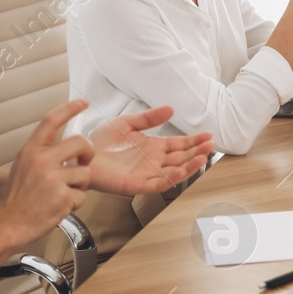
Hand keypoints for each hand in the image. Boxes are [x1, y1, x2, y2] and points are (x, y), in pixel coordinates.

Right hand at [0, 100, 95, 249]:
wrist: (8, 223)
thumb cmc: (17, 198)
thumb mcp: (23, 165)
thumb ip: (43, 153)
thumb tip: (66, 147)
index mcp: (31, 150)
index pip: (51, 121)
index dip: (69, 109)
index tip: (82, 103)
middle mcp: (42, 160)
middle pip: (81, 142)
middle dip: (88, 153)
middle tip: (84, 162)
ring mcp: (53, 178)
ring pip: (85, 172)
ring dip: (79, 185)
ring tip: (63, 193)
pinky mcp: (63, 196)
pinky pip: (82, 195)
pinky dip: (75, 203)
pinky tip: (60, 206)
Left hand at [84, 105, 214, 194]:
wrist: (82, 153)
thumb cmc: (102, 141)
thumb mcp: (128, 123)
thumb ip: (149, 118)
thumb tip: (171, 109)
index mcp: (154, 147)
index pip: (180, 145)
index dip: (194, 141)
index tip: (208, 136)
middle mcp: (154, 161)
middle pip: (181, 158)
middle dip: (197, 152)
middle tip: (211, 145)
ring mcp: (147, 174)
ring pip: (174, 172)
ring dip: (189, 166)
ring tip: (203, 157)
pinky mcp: (136, 185)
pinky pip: (157, 184)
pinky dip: (170, 179)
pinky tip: (180, 171)